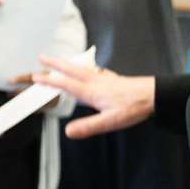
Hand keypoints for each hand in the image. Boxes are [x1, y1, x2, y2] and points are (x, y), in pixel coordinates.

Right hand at [32, 56, 154, 137]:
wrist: (153, 94)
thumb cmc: (133, 108)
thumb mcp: (109, 121)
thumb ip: (88, 126)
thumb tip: (68, 131)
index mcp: (90, 91)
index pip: (65, 84)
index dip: (49, 81)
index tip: (36, 77)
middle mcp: (95, 81)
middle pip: (70, 69)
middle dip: (54, 63)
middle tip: (42, 57)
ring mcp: (104, 78)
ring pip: (81, 67)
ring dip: (67, 63)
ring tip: (60, 61)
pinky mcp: (112, 79)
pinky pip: (92, 70)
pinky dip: (83, 67)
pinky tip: (88, 71)